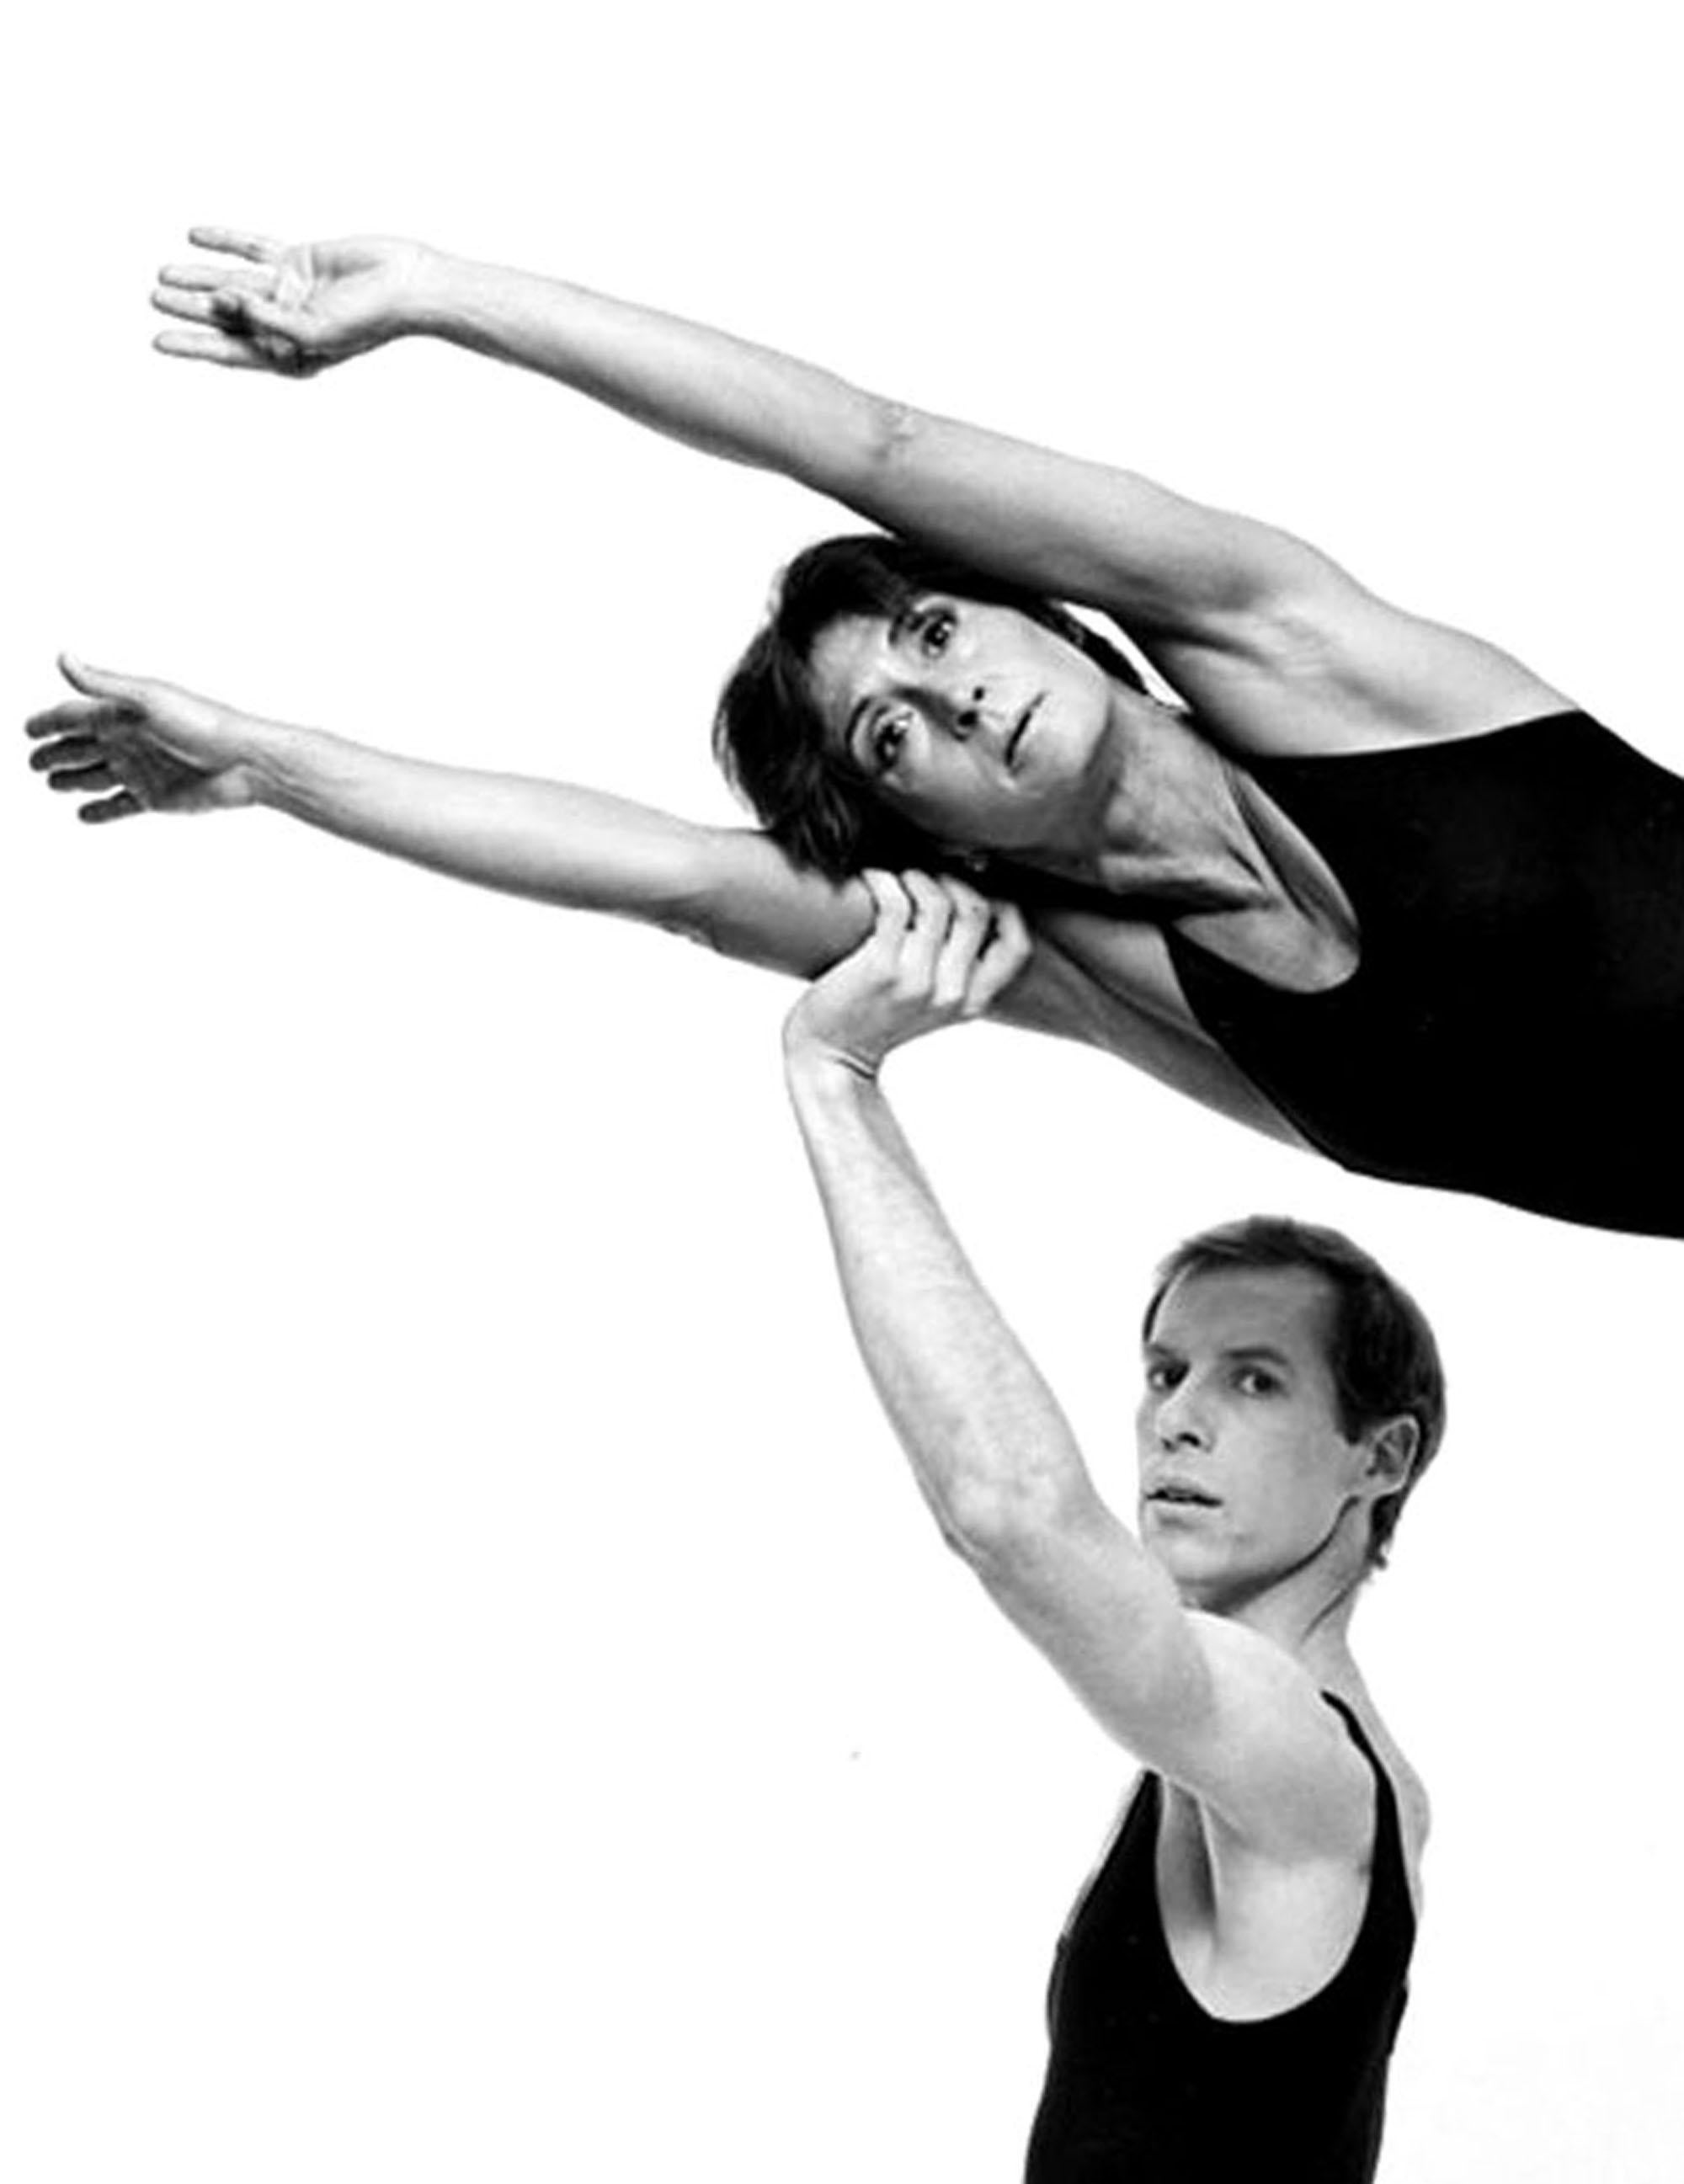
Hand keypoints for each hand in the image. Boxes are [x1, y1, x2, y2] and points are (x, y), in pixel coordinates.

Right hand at [27, 657, 271, 821]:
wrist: (246, 762)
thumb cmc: (203, 724)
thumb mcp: (149, 699)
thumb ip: (103, 685)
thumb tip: (63, 658)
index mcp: (122, 713)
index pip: (74, 716)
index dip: (49, 723)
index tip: (27, 729)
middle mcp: (128, 741)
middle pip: (80, 748)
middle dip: (55, 754)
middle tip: (32, 762)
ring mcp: (141, 771)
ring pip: (95, 777)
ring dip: (72, 780)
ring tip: (52, 784)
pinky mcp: (156, 799)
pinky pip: (121, 806)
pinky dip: (102, 811)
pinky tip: (84, 815)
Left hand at [151, 227, 435, 375]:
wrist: (407, 283)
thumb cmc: (370, 319)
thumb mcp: (313, 330)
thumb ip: (265, 320)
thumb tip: (222, 299)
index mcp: (289, 355)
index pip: (231, 352)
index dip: (193, 346)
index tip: (158, 341)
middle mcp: (286, 325)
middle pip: (226, 317)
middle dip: (191, 309)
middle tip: (155, 298)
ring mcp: (291, 291)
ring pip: (233, 282)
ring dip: (199, 278)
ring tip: (163, 274)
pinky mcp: (299, 260)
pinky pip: (253, 249)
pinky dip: (225, 243)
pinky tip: (196, 236)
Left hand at [783, 870, 1031, 1077]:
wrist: (831, 1057)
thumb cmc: (874, 1021)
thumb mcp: (931, 1006)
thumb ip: (953, 972)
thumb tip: (962, 908)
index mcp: (971, 1002)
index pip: (1017, 947)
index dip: (1006, 908)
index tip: (978, 891)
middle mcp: (950, 992)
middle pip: (976, 911)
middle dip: (954, 881)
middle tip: (926, 878)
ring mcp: (916, 981)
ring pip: (938, 902)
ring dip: (917, 878)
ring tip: (899, 879)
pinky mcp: (880, 968)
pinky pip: (896, 905)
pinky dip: (884, 881)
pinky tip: (872, 879)